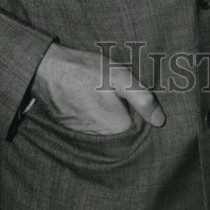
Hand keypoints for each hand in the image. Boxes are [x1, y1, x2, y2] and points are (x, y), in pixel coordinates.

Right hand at [31, 43, 165, 134]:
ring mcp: (85, 134)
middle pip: (122, 124)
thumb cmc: (86, 71)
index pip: (138, 122)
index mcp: (117, 128)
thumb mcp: (121, 78)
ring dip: (107, 110)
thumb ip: (143, 100)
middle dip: (122, 108)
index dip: (136, 104)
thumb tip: (161, 121)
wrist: (47, 70)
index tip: (128, 90)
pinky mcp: (73, 128)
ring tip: (99, 90)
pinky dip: (93, 111)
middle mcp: (102, 138)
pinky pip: (92, 122)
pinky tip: (88, 95)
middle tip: (111, 88)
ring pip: (107, 123)